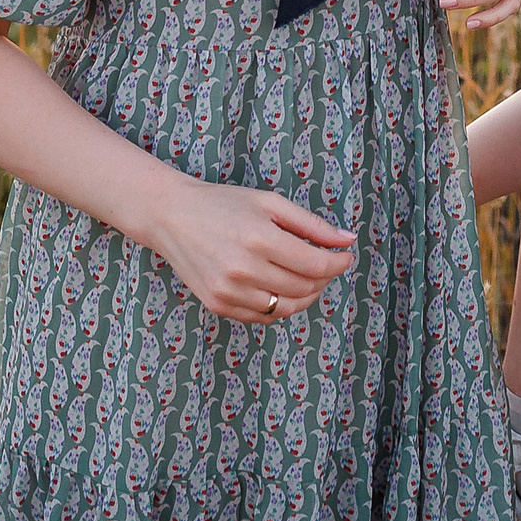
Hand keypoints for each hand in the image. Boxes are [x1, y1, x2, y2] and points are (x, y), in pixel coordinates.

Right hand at [147, 177, 357, 323]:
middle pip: (303, 289)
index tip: (345, 256)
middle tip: (327, 265)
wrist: (172, 217)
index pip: (315, 265)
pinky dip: (280, 307)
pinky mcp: (218, 305)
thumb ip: (311, 224)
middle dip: (324, 279)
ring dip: (306, 297)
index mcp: (260, 239)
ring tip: (308, 280)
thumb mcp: (270, 202)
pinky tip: (282, 289)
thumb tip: (347, 239)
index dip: (338, 264)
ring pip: (285, 308)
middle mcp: (244, 270)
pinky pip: (262, 317)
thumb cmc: (223, 204)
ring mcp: (229, 292)